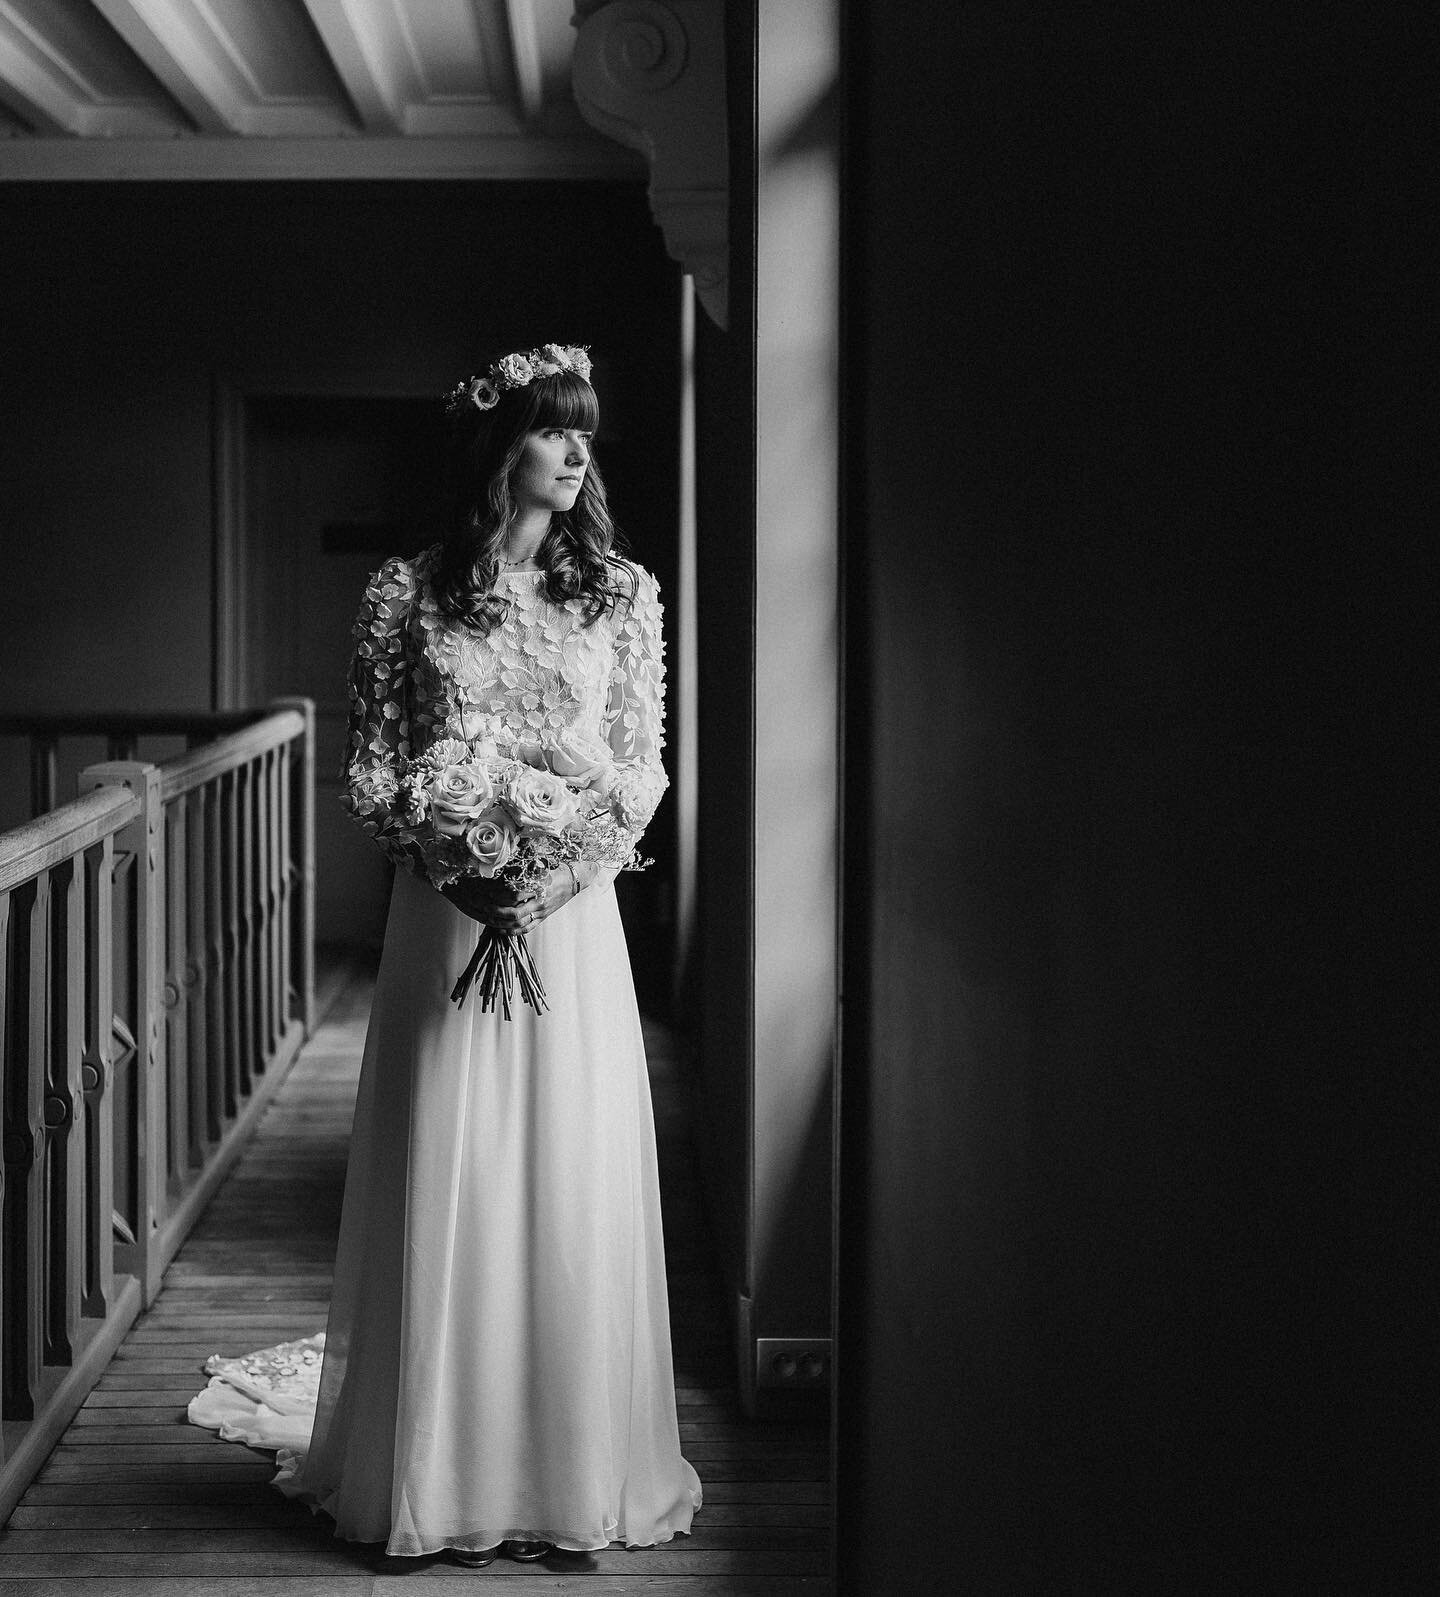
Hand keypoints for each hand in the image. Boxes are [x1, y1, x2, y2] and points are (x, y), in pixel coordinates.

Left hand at [442, 863, 596, 933]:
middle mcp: (540, 900)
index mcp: (538, 884)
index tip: (487, 891)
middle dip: (496, 911)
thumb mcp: (540, 863)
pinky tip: (502, 929)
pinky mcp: (543, 917)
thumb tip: (501, 862)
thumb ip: (523, 865)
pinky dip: (512, 931)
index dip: (498, 895)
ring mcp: (542, 911)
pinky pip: (527, 928)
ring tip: (489, 917)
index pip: (514, 894)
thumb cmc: (556, 868)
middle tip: (484, 906)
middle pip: (514, 912)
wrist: (574, 879)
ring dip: (502, 922)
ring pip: (519, 922)